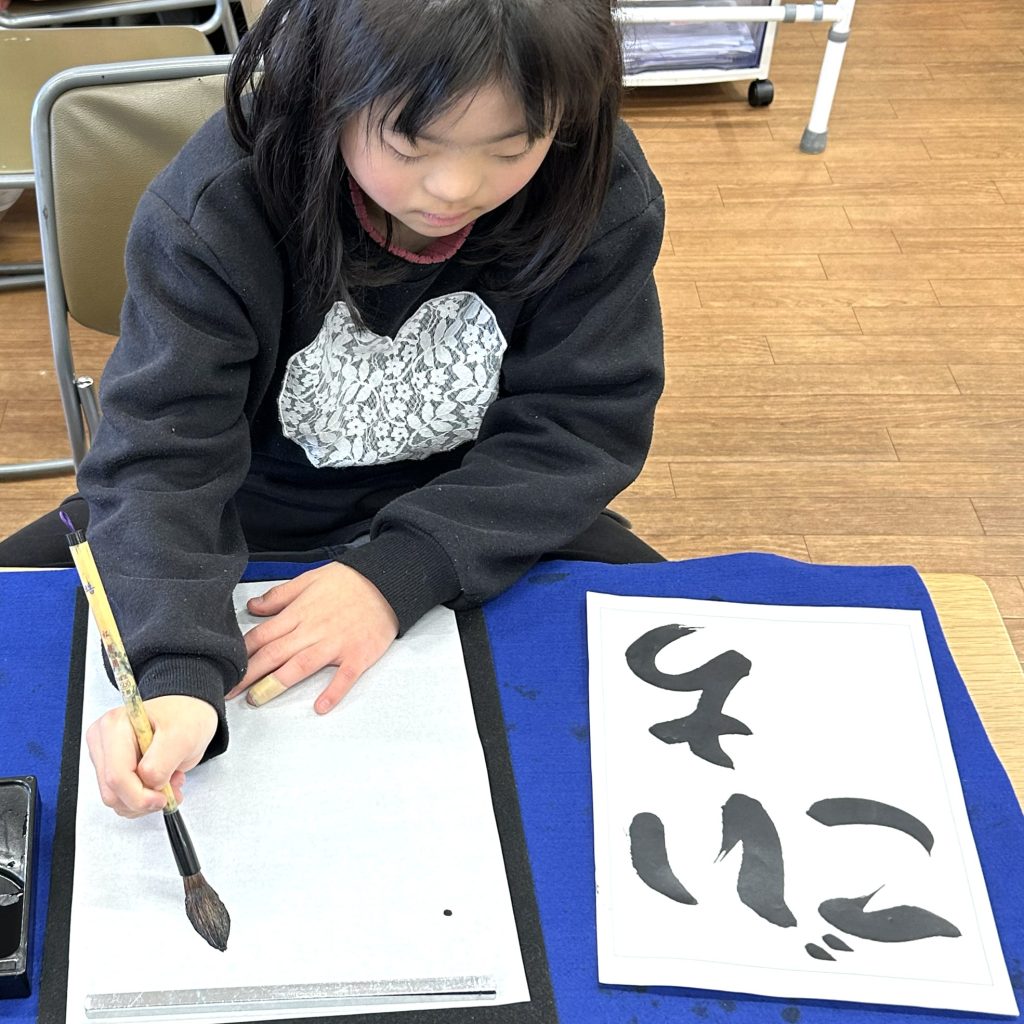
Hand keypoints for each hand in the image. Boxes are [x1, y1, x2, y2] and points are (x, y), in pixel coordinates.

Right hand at [86, 695, 217, 817]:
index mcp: (115, 726)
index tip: (163, 798)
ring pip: (115, 798)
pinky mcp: (113, 767)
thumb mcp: (182, 737)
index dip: (140, 796)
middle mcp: (104, 740)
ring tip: (169, 780)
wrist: (190, 713)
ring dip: (145, 799)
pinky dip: (143, 797)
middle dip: (144, 799)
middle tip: (171, 788)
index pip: (117, 777)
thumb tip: (147, 784)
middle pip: (113, 792)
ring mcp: (106, 755)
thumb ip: (161, 763)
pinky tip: (160, 781)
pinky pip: (122, 796)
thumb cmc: (186, 716)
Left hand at [228, 563, 398, 712]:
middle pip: (274, 655)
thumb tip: (252, 606)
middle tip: (228, 693)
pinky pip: (344, 677)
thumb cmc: (348, 581)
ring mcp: (336, 645)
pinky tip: (320, 706)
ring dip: (277, 684)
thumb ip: (279, 595)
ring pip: (301, 666)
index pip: (262, 636)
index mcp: (299, 613)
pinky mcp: (358, 655)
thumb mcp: (309, 578)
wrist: (387, 582)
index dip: (241, 654)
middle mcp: (313, 631)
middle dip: (248, 675)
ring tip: (257, 700)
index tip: (223, 669)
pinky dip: (333, 692)